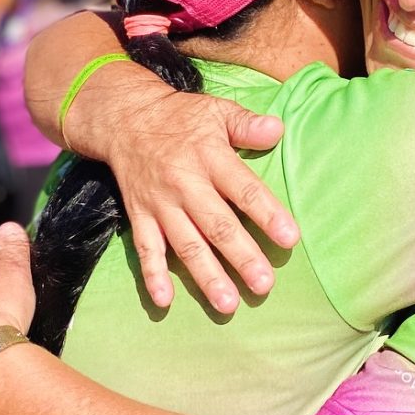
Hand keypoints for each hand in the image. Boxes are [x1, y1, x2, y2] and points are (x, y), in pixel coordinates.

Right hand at [78, 87, 298, 313]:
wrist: (124, 118)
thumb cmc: (181, 117)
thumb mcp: (216, 110)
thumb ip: (247, 125)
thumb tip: (279, 129)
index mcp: (210, 157)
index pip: (244, 190)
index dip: (267, 214)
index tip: (290, 238)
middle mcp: (185, 184)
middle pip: (217, 225)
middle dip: (242, 256)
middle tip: (264, 285)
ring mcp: (161, 203)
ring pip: (186, 244)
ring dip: (206, 275)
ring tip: (228, 304)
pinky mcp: (140, 215)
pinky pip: (145, 248)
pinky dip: (153, 275)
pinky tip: (164, 301)